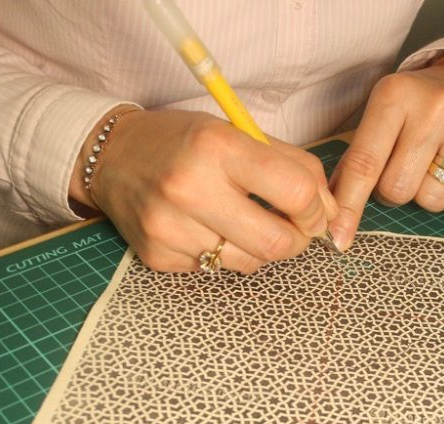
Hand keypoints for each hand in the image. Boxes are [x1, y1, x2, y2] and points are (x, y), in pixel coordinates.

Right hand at [70, 108, 336, 272]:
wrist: (112, 156)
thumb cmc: (184, 142)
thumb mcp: (238, 133)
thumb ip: (292, 166)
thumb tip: (330, 212)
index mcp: (217, 146)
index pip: (295, 192)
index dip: (317, 208)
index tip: (315, 211)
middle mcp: (190, 188)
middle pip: (276, 242)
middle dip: (297, 240)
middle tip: (293, 229)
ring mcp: (170, 228)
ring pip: (250, 263)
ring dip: (260, 249)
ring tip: (244, 223)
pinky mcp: (158, 257)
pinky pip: (215, 270)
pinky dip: (222, 254)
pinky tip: (205, 229)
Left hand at [328, 52, 443, 250]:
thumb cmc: (416, 109)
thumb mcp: (380, 117)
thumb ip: (356, 162)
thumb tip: (333, 217)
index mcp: (396, 95)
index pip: (365, 163)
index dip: (349, 206)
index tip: (337, 238)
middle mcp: (436, 107)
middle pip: (398, 189)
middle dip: (394, 191)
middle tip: (405, 168)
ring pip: (432, 202)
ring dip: (426, 195)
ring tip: (434, 165)